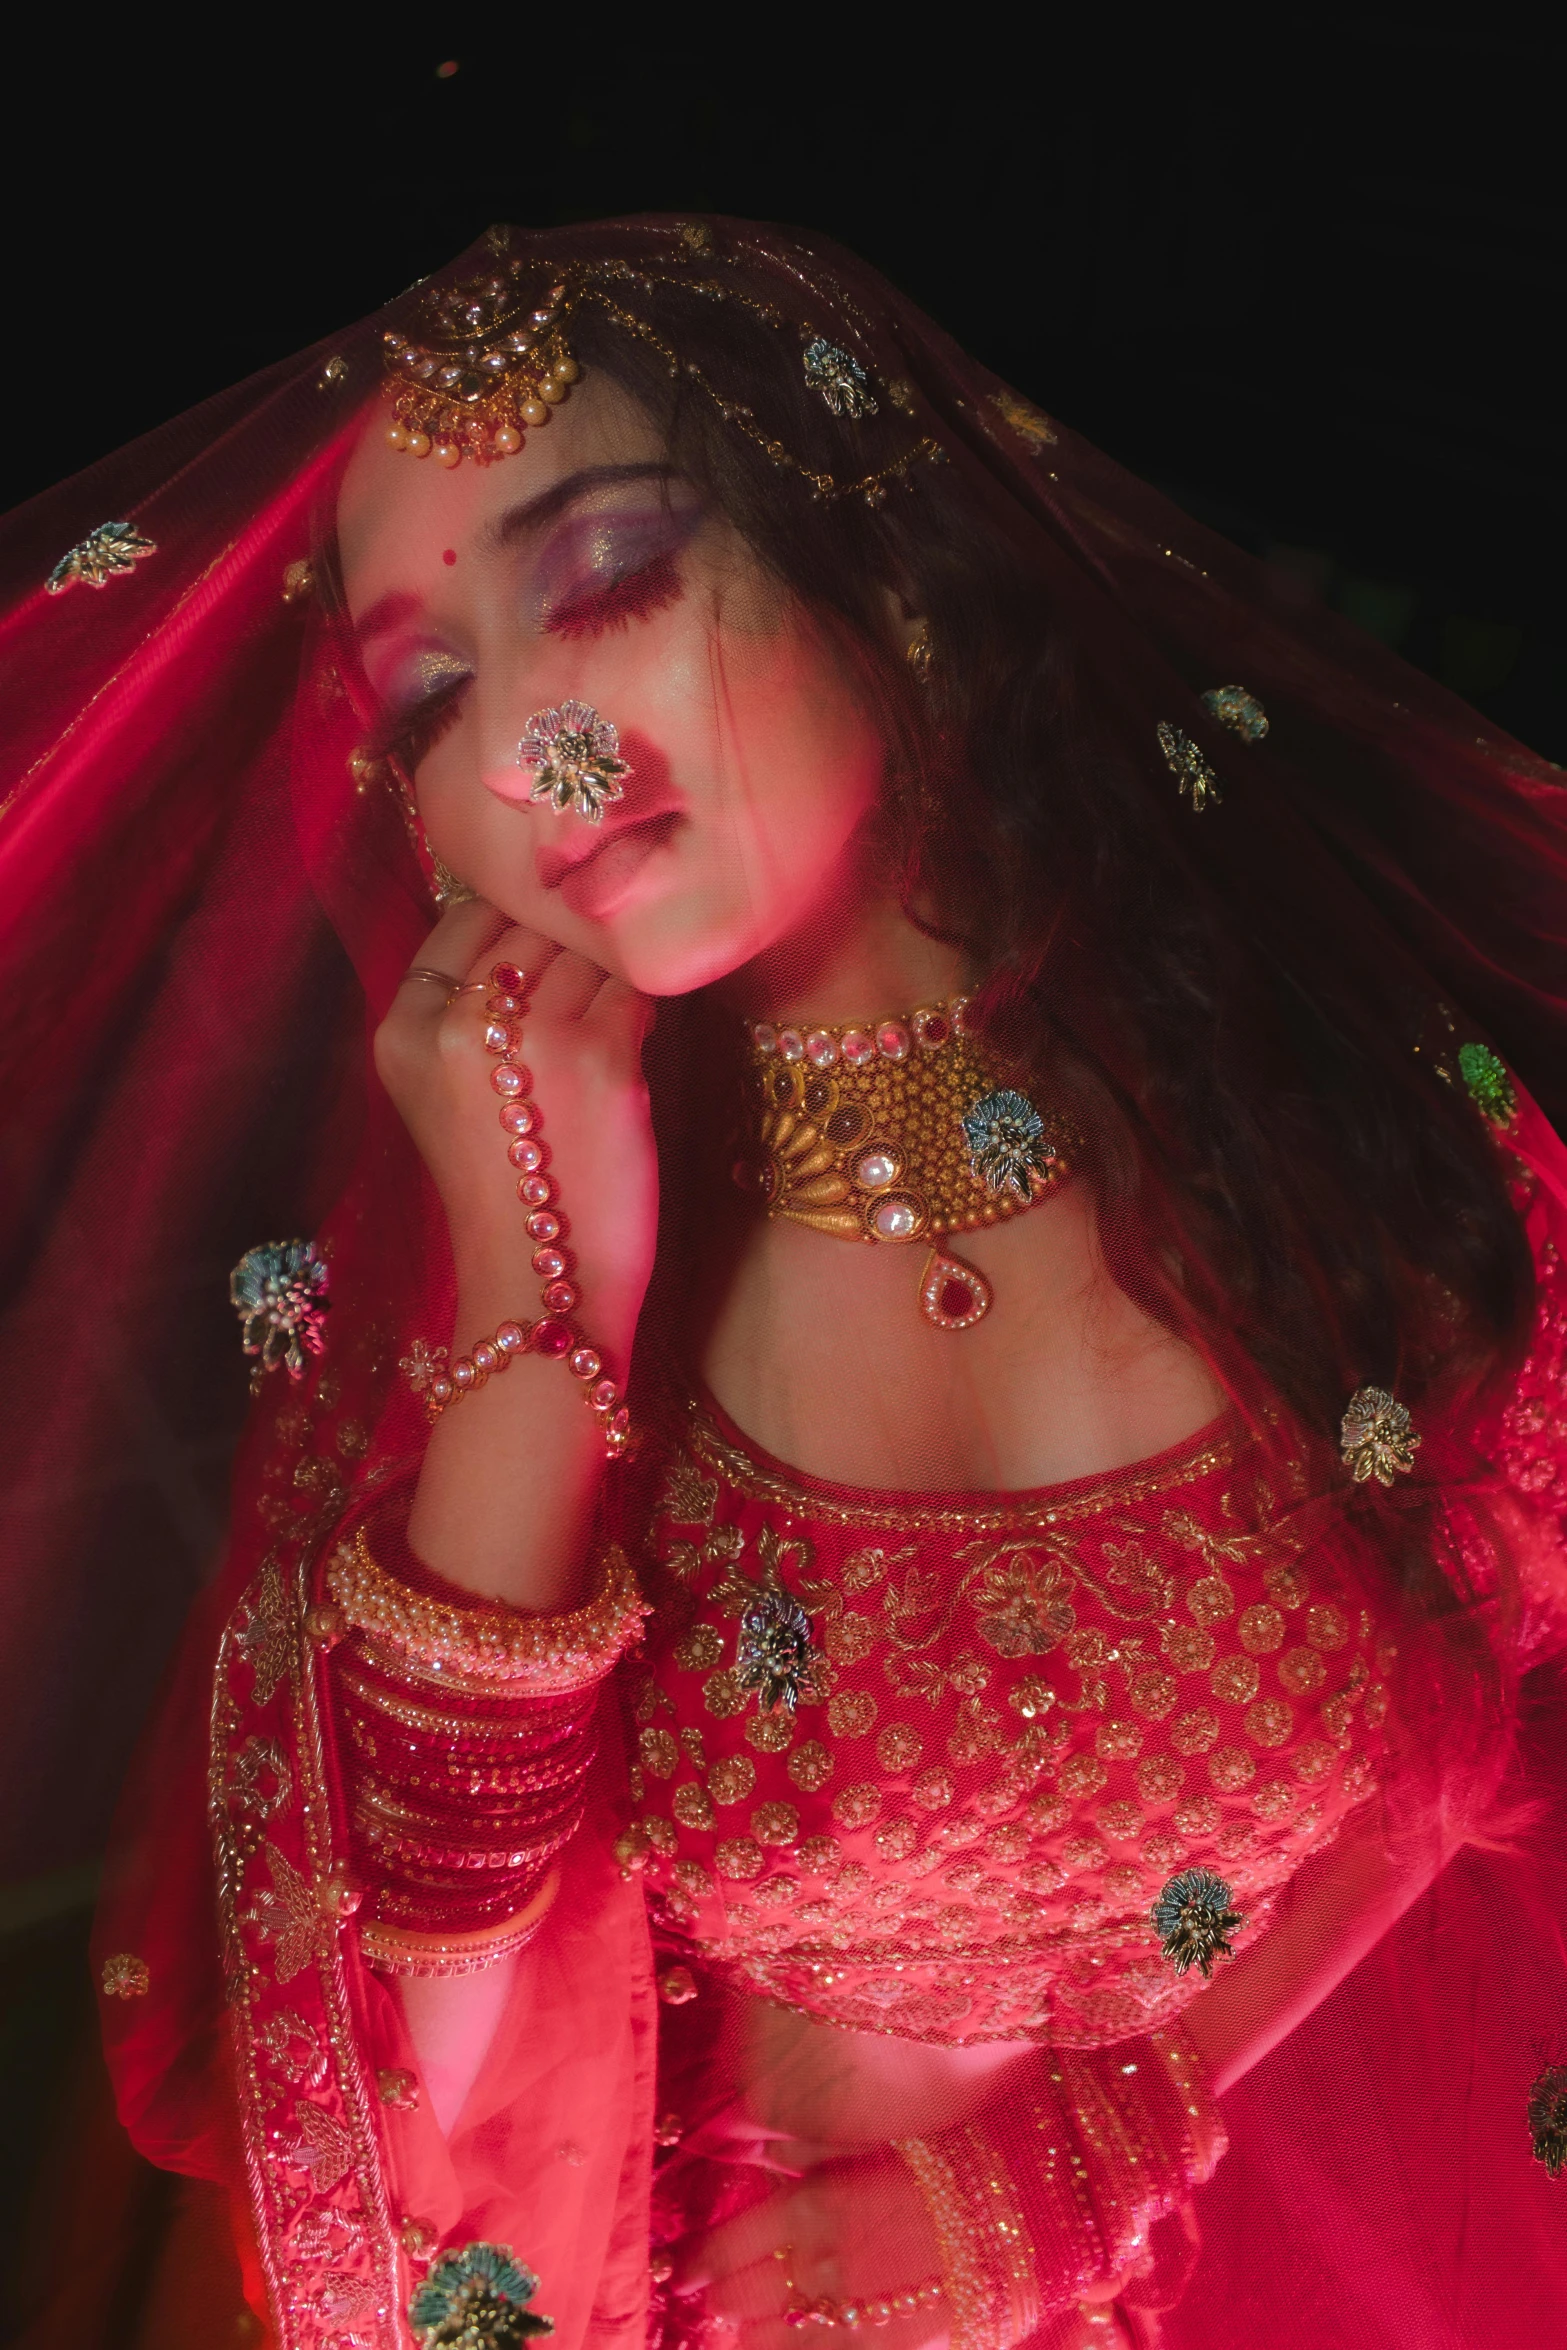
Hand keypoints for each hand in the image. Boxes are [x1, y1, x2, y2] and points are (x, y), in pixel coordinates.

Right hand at [374, 898, 657, 1351]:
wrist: (539, 1288)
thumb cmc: (501, 1193)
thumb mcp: (443, 1093)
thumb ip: (463, 1012)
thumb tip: (533, 925)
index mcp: (404, 1029)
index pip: (466, 917)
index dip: (514, 933)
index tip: (537, 971)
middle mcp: (457, 1022)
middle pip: (531, 928)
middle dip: (564, 958)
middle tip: (576, 1019)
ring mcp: (530, 1035)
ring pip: (587, 953)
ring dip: (606, 986)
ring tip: (598, 1048)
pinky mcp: (600, 1056)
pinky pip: (634, 991)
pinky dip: (639, 1016)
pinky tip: (625, 1062)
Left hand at [671, 2151, 945, 2349]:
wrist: (1021, 2207)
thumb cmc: (951, 2166)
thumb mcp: (872, 2144)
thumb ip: (814, 2152)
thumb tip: (770, 2145)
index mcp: (812, 2205)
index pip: (725, 2247)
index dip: (698, 2266)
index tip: (685, 2275)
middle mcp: (820, 2265)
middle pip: (738, 2303)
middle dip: (727, 2304)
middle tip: (726, 2303)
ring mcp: (850, 2317)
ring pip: (768, 2347)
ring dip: (758, 2340)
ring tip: (758, 2334)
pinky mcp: (883, 2349)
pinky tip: (793, 2348)